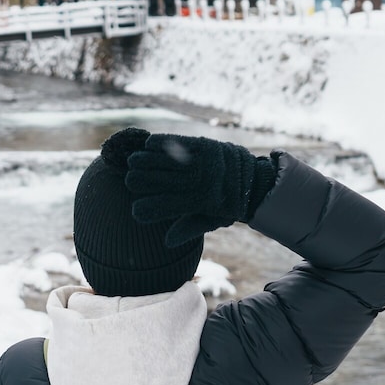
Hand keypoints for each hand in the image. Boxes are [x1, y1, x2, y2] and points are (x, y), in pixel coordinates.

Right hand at [122, 133, 275, 246]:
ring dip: (147, 160)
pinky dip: (162, 142)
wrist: (256, 179)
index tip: (135, 212)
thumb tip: (168, 242)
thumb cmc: (230, 204)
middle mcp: (204, 180)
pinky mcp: (206, 145)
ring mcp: (205, 161)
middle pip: (165, 181)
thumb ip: (191, 229)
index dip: (151, 209)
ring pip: (169, 160)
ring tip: (132, 162)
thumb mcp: (214, 221)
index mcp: (205, 202)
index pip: (171, 206)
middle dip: (143, 181)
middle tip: (128, 182)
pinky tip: (147, 144)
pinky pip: (180, 142)